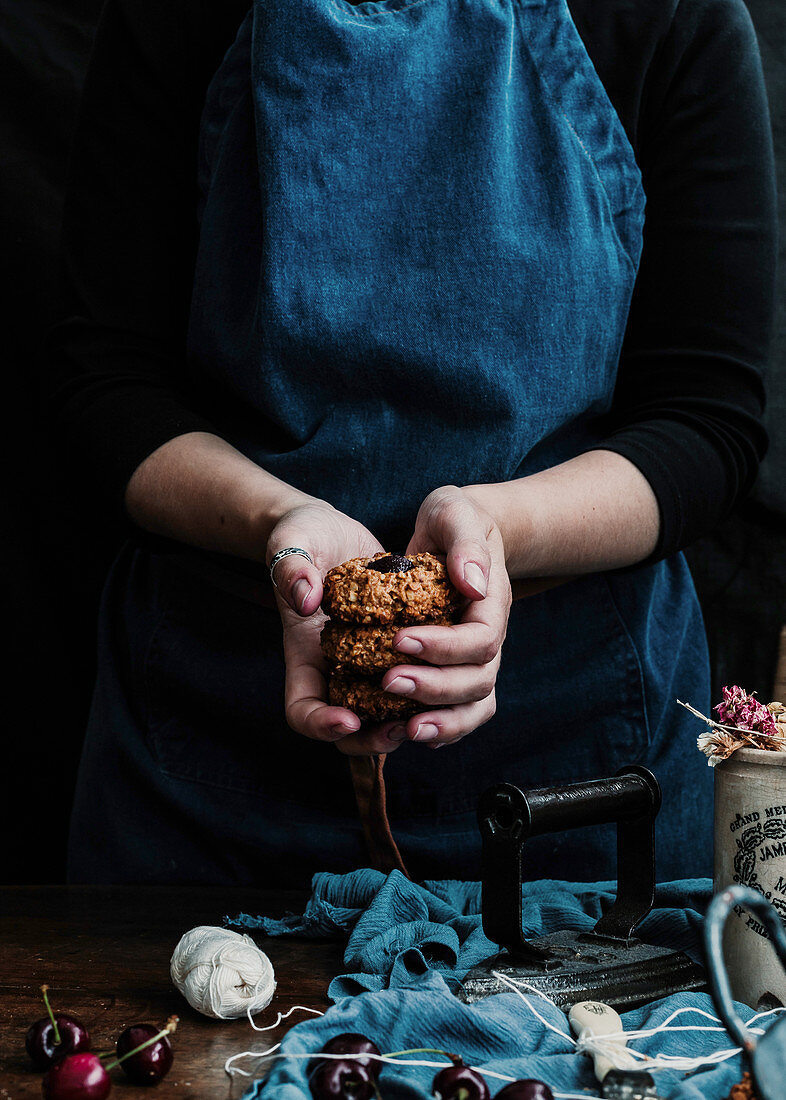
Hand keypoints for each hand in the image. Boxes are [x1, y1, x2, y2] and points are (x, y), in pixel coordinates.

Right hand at [267, 501, 413, 754]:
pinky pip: (416, 689)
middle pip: (348, 732)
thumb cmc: (304, 535)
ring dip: (409, 724)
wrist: (333, 530)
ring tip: (433, 717)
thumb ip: (292, 568)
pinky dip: (435, 698)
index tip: (348, 718)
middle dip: (375, 738)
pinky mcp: (399, 652)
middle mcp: (335, 670)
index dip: (321, 725)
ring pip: (387, 718)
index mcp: (304, 654)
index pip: (302, 711)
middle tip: (404, 727)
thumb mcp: (291, 541)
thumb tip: (307, 600)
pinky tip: (457, 686)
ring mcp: (367, 665)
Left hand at [382, 485, 511, 748]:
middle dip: (434, 687)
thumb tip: (473, 583)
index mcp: (491, 602)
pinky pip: (459, 710)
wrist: (458, 532)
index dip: (443, 647)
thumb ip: (465, 543)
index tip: (399, 639)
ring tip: (405, 730)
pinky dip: (441, 727)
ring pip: (473, 704)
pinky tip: (407, 732)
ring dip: (442, 721)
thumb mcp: (456, 514)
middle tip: (388, 682)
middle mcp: (488, 637)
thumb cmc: (454, 519)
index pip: (480, 640)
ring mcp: (475, 658)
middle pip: (477, 681)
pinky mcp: (455, 669)